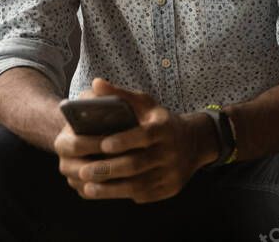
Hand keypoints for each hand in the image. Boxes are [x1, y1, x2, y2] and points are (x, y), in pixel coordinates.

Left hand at [54, 77, 216, 203]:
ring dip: (110, 189)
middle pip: (137, 164)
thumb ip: (120, 94)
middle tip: (83, 171)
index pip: (144, 135)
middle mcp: (170, 152)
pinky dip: (123, 195)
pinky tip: (104, 193)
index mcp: (164, 128)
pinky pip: (144, 195)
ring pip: (138, 185)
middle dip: (108, 169)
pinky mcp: (170, 189)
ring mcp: (171, 173)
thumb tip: (95, 83)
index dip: (124, 141)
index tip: (102, 144)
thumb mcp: (146, 104)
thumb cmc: (160, 121)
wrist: (195, 143)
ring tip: (87, 187)